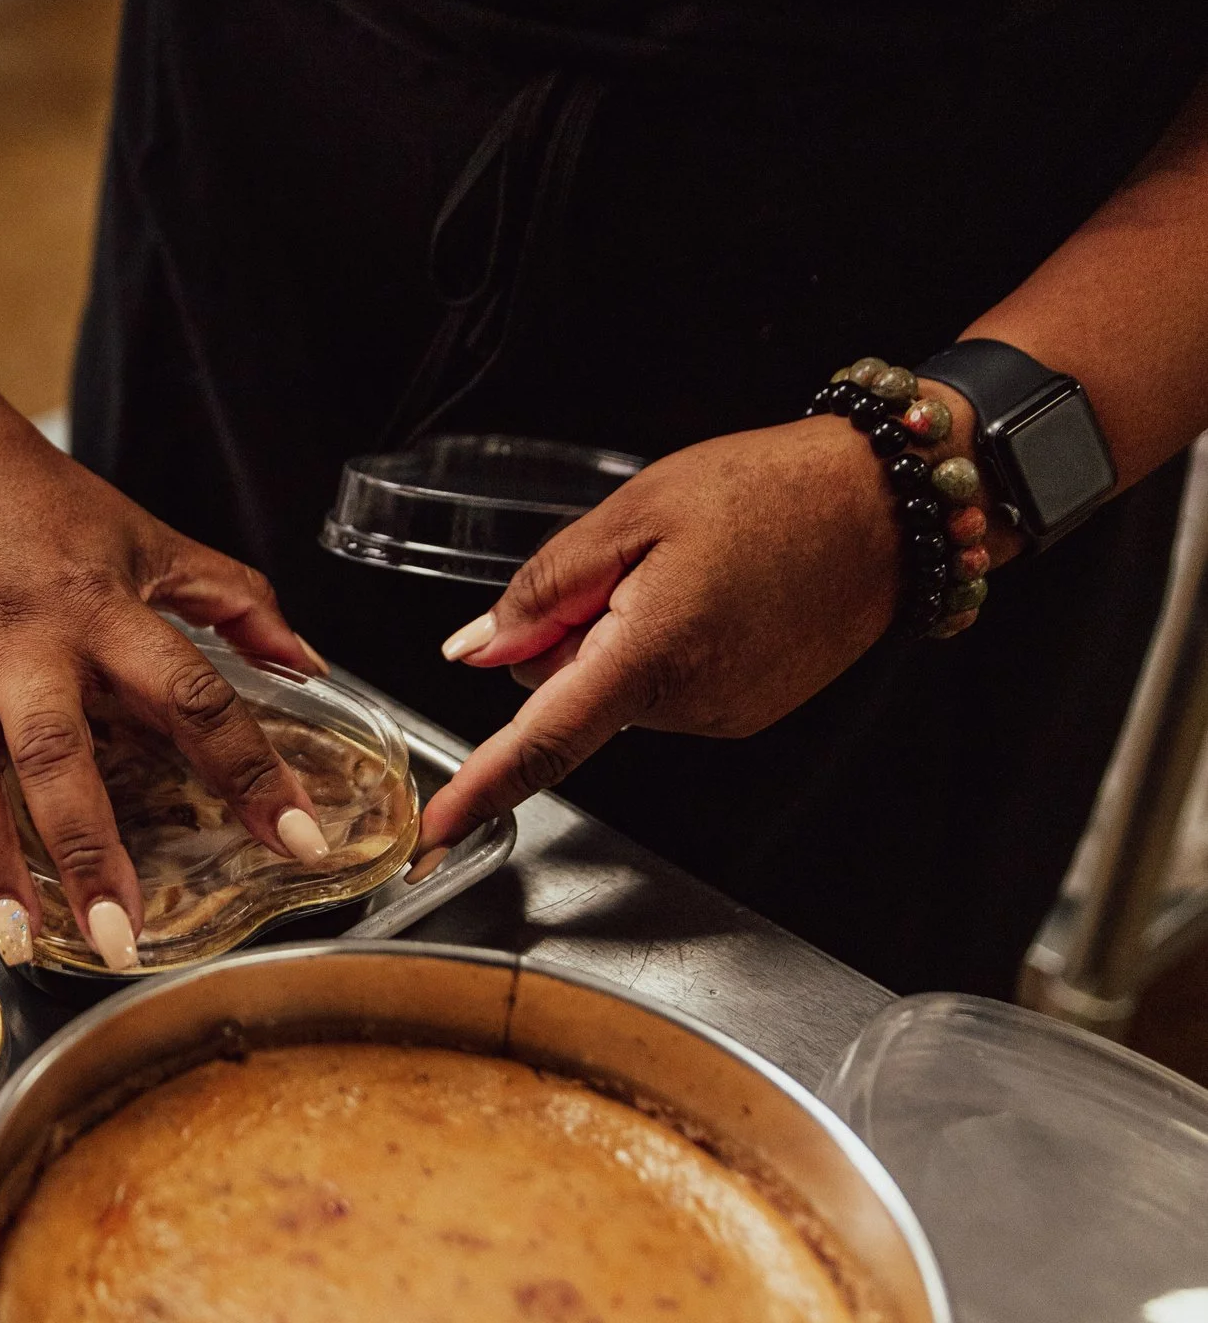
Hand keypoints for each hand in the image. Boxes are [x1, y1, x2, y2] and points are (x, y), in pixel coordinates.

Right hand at [0, 387, 330, 969]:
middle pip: (57, 755)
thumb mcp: (140, 532)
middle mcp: (21, 641)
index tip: (297, 840)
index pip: (193, 696)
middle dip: (91, 852)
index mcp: (99, 605)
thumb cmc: (24, 491)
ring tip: (23, 943)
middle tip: (124, 937)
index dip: (251, 772)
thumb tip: (305, 660)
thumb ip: (228, 596)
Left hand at [419, 416, 929, 848]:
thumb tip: (476, 651)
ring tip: (688, 574)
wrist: (889, 507)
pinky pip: (665, 690)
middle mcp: (689, 704)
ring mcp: (723, 717)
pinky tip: (710, 598)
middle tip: (627, 566)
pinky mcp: (746, 714)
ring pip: (615, 690)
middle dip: (566, 638)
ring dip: (620, 639)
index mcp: (652, 653)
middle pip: (569, 693)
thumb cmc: (770, 491)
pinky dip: (663, 650)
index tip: (433, 831)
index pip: (545, 739)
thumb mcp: (635, 513)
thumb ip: (547, 589)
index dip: (483, 788)